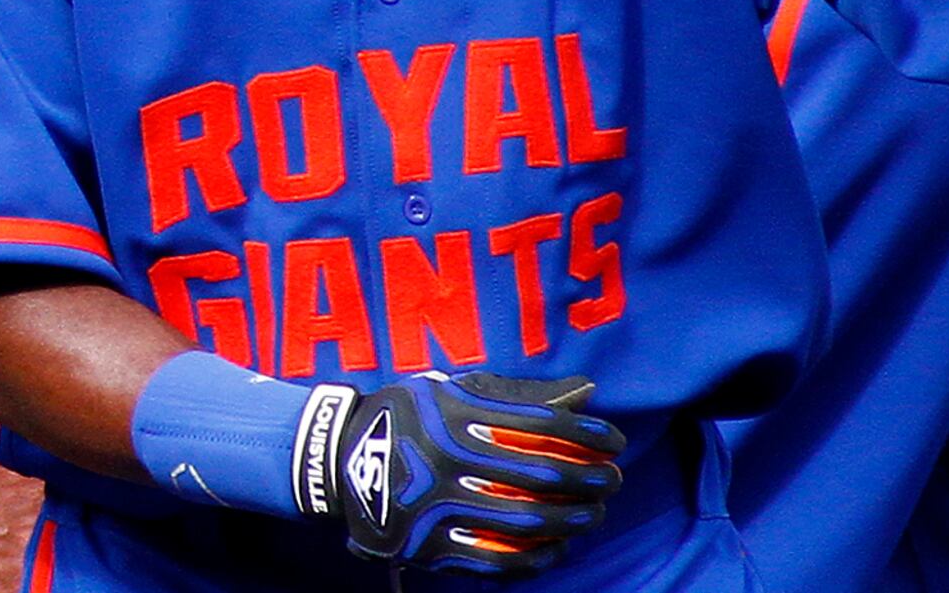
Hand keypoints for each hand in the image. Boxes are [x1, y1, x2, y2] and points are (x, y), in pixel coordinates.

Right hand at [300, 368, 624, 576]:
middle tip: (613, 479)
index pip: (539, 423)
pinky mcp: (429, 545)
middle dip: (589, 478)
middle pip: (541, 473)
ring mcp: (438, 506)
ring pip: (527, 520)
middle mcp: (447, 459)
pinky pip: (497, 559)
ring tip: (593, 513)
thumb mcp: (442, 389)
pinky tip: (557, 547)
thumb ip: (504, 394)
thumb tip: (579, 396)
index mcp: (451, 413)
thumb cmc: (402, 416)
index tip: (613, 440)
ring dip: (573, 518)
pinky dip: (535, 557)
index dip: (586, 432)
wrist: (334, 460)